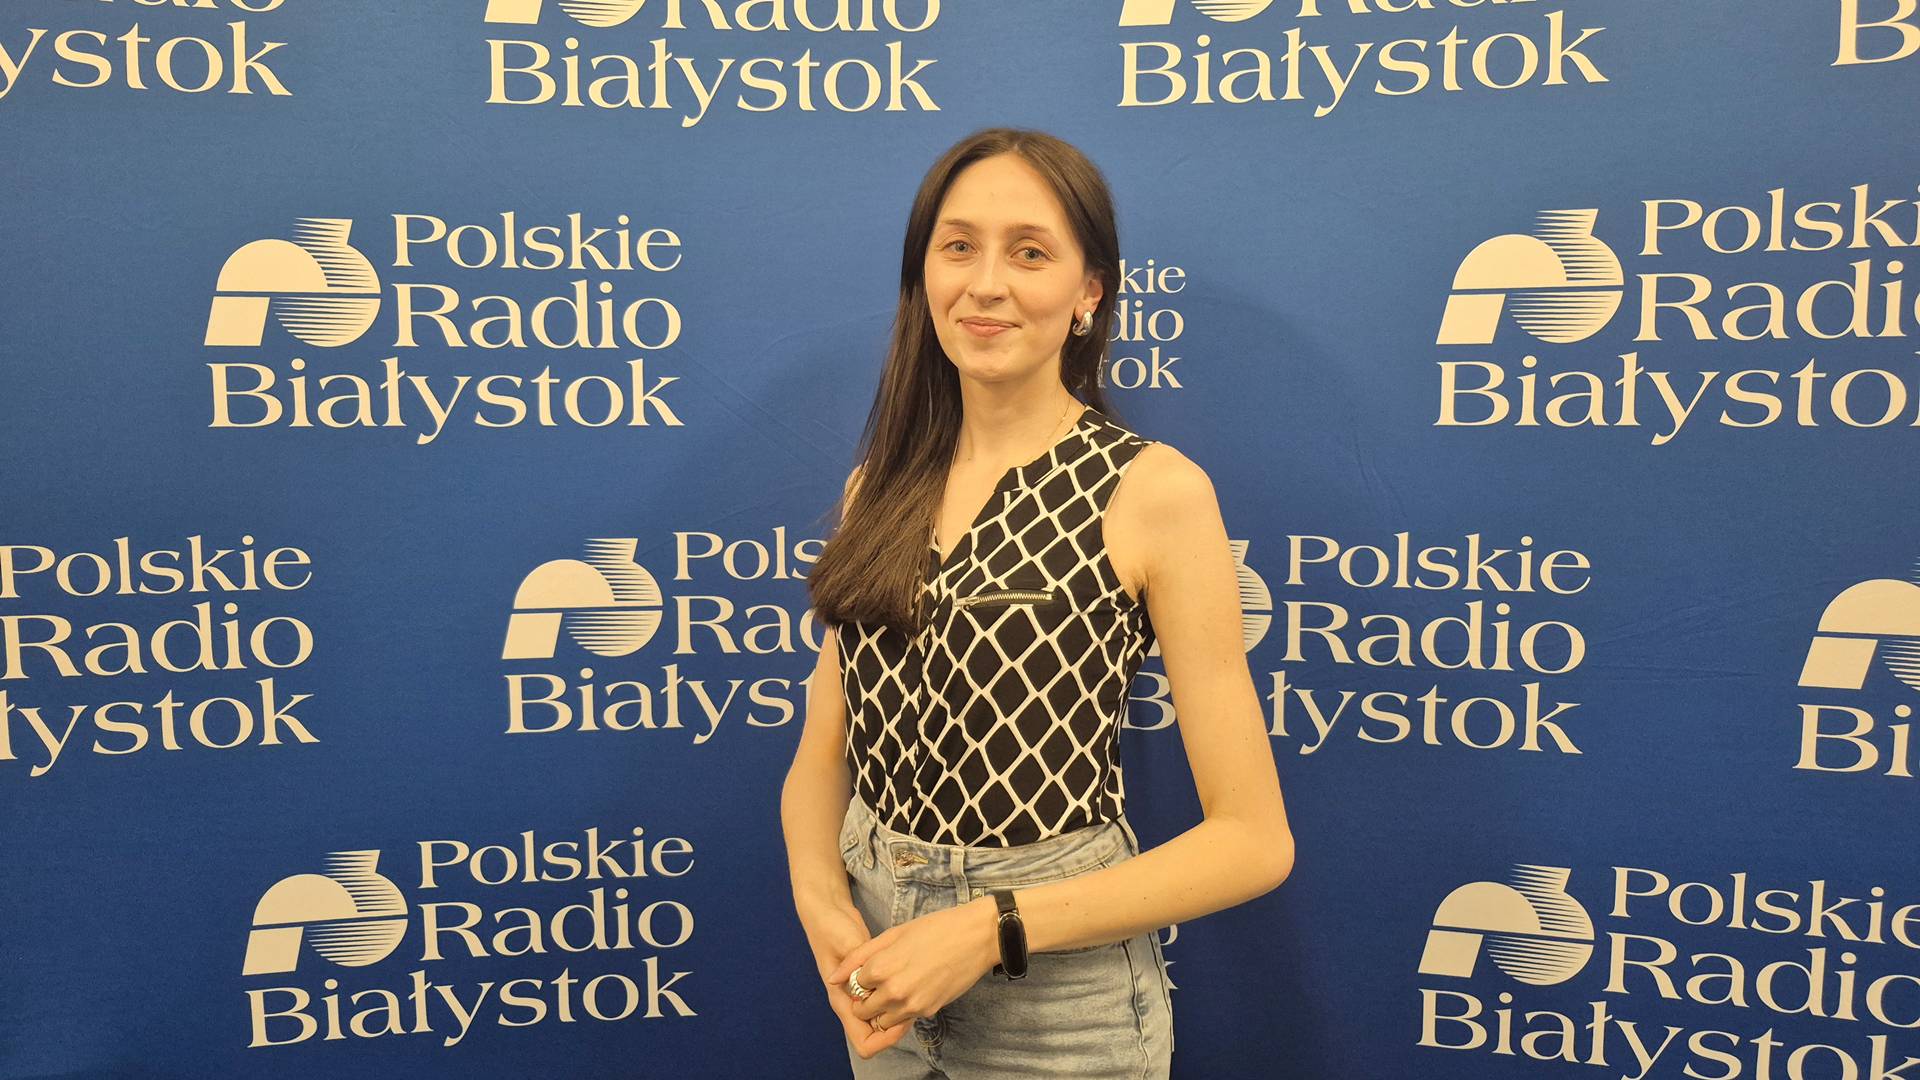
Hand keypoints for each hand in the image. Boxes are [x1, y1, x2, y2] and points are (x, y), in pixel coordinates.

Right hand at [802, 900, 908, 1058]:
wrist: (827, 914)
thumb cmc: (831, 928)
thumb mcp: (845, 943)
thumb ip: (855, 964)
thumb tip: (867, 983)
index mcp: (842, 1001)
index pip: (864, 1043)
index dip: (885, 1039)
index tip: (903, 1020)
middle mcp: (851, 1004)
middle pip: (878, 1036)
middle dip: (898, 1028)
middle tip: (916, 1004)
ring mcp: (860, 995)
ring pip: (884, 1021)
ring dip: (900, 1014)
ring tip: (916, 993)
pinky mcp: (870, 984)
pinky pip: (886, 1003)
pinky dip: (899, 1000)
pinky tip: (911, 982)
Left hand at [828, 896, 998, 1031]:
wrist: (975, 937)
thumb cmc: (935, 929)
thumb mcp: (892, 934)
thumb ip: (859, 957)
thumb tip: (833, 976)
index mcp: (880, 968)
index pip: (854, 986)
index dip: (861, 978)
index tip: (871, 970)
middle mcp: (893, 992)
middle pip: (863, 1009)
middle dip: (867, 998)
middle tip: (881, 982)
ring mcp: (911, 1005)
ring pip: (882, 1020)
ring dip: (883, 1009)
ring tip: (898, 986)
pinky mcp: (927, 1011)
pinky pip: (903, 1020)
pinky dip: (902, 1010)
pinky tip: (914, 987)